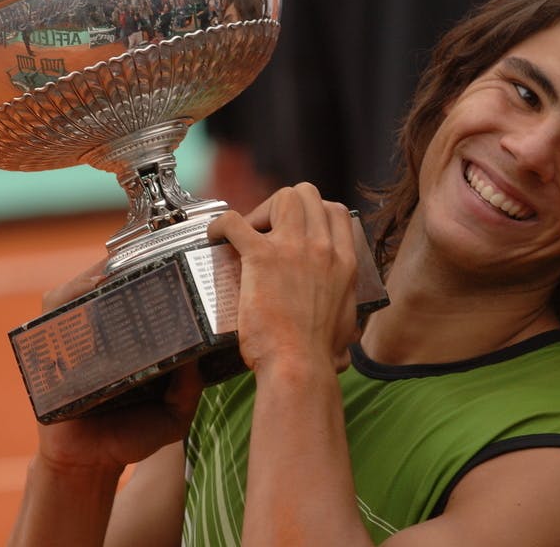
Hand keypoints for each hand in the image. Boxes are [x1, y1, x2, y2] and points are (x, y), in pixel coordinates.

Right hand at [33, 262, 204, 475]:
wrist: (90, 463)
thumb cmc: (132, 434)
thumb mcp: (174, 414)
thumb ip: (189, 389)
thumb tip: (195, 359)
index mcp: (134, 340)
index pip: (141, 294)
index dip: (154, 273)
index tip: (173, 258)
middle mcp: (103, 331)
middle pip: (109, 284)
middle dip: (127, 266)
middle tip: (147, 257)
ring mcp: (75, 336)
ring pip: (81, 290)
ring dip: (98, 274)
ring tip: (119, 269)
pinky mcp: (50, 346)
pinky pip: (54, 309)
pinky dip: (70, 294)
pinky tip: (91, 288)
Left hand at [207, 182, 359, 374]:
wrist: (299, 366)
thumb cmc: (317, 355)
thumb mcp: (344, 327)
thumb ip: (343, 321)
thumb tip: (344, 345)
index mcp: (344, 262)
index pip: (335, 211)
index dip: (312, 212)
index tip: (295, 227)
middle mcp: (322, 248)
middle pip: (307, 194)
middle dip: (284, 205)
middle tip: (268, 230)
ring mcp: (293, 249)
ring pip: (282, 197)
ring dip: (261, 210)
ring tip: (248, 234)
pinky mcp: (260, 257)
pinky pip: (235, 221)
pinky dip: (221, 224)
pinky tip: (215, 236)